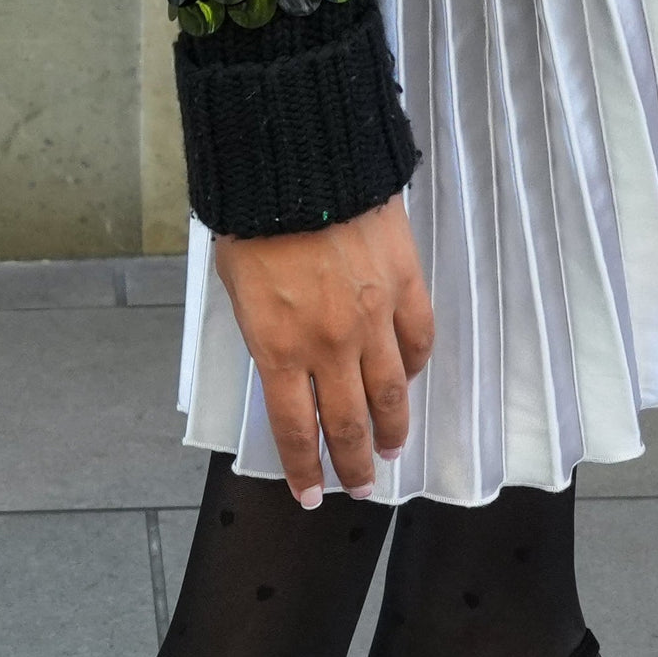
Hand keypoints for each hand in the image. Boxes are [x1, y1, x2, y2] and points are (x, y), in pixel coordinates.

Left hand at [213, 192, 433, 507]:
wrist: (297, 160)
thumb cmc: (253, 221)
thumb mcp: (239, 290)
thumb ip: (266, 336)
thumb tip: (287, 364)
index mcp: (279, 349)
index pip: (296, 430)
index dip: (306, 469)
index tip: (312, 496)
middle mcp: (330, 346)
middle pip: (349, 426)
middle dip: (354, 466)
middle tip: (361, 489)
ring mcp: (373, 318)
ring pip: (391, 394)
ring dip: (391, 429)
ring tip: (391, 448)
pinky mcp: (404, 285)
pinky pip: (418, 341)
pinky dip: (415, 366)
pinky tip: (410, 378)